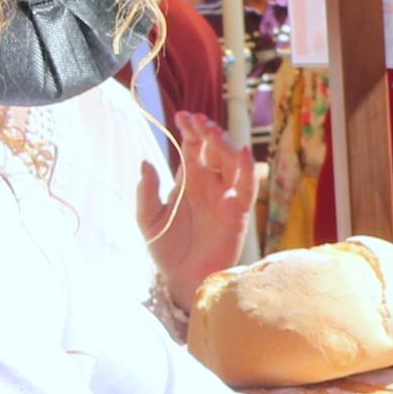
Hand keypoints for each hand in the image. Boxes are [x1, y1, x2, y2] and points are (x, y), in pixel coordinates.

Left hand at [139, 112, 257, 305]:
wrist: (181, 278)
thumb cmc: (166, 249)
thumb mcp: (148, 218)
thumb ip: (146, 191)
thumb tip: (145, 162)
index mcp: (189, 180)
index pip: (193, 147)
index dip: (190, 130)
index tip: (181, 115)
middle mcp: (210, 183)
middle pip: (214, 148)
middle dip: (207, 131)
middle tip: (198, 119)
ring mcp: (225, 195)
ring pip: (232, 161)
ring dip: (224, 144)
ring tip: (211, 131)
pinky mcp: (238, 210)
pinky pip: (248, 185)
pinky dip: (247, 169)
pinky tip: (242, 152)